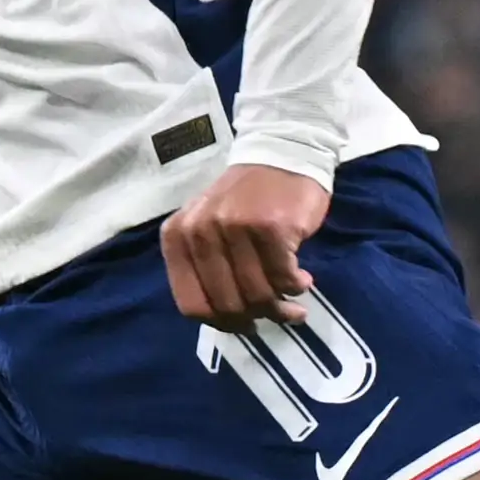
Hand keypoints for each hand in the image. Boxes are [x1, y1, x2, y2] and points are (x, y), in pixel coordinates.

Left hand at [162, 162, 328, 327]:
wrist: (283, 154)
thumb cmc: (247, 199)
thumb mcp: (209, 228)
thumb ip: (208, 268)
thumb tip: (232, 320)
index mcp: (178, 236)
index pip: (191, 304)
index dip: (220, 323)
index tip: (243, 325)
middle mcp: (200, 232)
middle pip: (226, 304)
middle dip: (255, 319)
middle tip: (275, 315)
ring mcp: (235, 228)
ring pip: (256, 294)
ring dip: (281, 308)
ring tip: (294, 303)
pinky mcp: (270, 228)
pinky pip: (283, 278)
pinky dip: (295, 286)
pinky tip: (302, 280)